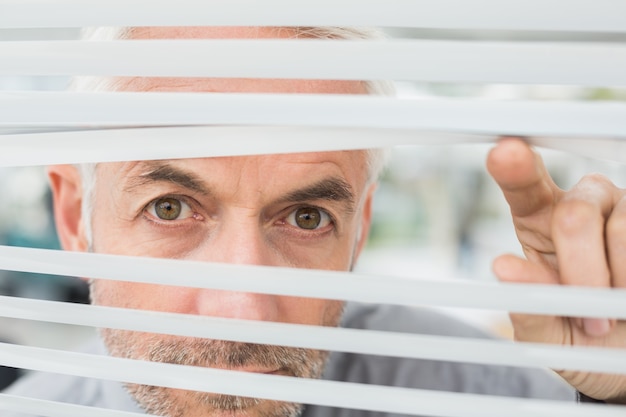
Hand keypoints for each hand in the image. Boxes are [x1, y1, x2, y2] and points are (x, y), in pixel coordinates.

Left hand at [486, 137, 625, 402]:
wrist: (624, 357)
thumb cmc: (579, 339)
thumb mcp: (547, 335)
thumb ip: (529, 307)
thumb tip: (504, 269)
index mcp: (538, 221)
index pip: (523, 187)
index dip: (515, 168)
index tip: (504, 153)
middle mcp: (581, 204)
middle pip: (573, 216)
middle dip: (580, 271)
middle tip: (589, 320)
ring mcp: (623, 208)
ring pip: (621, 230)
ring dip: (617, 282)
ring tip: (615, 314)